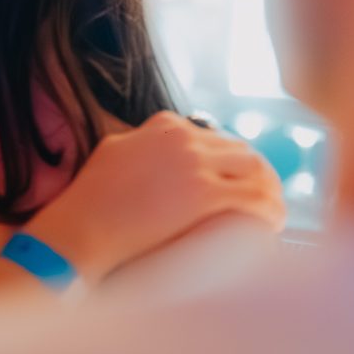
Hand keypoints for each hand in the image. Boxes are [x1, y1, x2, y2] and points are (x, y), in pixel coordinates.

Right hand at [26, 112, 285, 282]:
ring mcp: (196, 165)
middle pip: (240, 150)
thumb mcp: (114, 150)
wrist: (83, 227)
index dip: (227, 161)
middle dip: (251, 175)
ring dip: (266, 192)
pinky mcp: (205, 195)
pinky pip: (253, 201)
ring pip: (255, 170)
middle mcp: (183, 138)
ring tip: (270, 215)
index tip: (232, 180)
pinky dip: (268, 213)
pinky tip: (270, 228)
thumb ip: (142, 143)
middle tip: (258, 200)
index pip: (213, 134)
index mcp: (164, 125)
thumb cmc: (90, 197)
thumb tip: (155, 146)